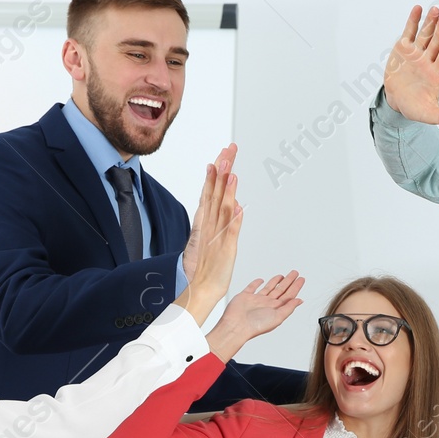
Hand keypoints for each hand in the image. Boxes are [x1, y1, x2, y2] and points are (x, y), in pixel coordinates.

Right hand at [175, 154, 242, 324]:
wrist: (201, 287)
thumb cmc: (210, 266)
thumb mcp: (220, 239)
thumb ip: (227, 221)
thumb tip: (236, 204)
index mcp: (209, 221)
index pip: (213, 190)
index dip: (219, 172)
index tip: (224, 154)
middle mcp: (211, 224)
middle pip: (215, 191)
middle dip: (221, 170)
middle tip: (227, 149)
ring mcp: (216, 234)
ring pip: (221, 206)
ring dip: (225, 187)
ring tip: (229, 168)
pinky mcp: (225, 247)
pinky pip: (230, 229)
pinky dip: (233, 216)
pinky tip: (236, 201)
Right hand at [208, 271, 306, 360]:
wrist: (237, 325)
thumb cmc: (256, 325)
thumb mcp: (278, 317)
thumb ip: (289, 308)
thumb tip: (299, 300)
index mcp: (275, 309)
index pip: (289, 296)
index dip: (296, 287)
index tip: (301, 279)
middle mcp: (267, 304)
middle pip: (281, 290)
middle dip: (289, 281)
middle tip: (295, 273)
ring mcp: (256, 300)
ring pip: (269, 288)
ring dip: (276, 281)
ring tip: (283, 276)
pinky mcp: (245, 296)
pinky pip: (252, 287)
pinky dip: (256, 283)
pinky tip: (261, 280)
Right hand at [384, 5, 438, 129]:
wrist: (397, 101)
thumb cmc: (414, 107)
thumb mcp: (428, 114)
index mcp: (435, 74)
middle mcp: (428, 61)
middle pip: (436, 42)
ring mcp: (416, 53)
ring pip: (425, 35)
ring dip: (430, 22)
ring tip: (435, 9)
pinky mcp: (404, 49)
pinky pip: (410, 32)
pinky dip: (413, 21)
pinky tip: (418, 8)